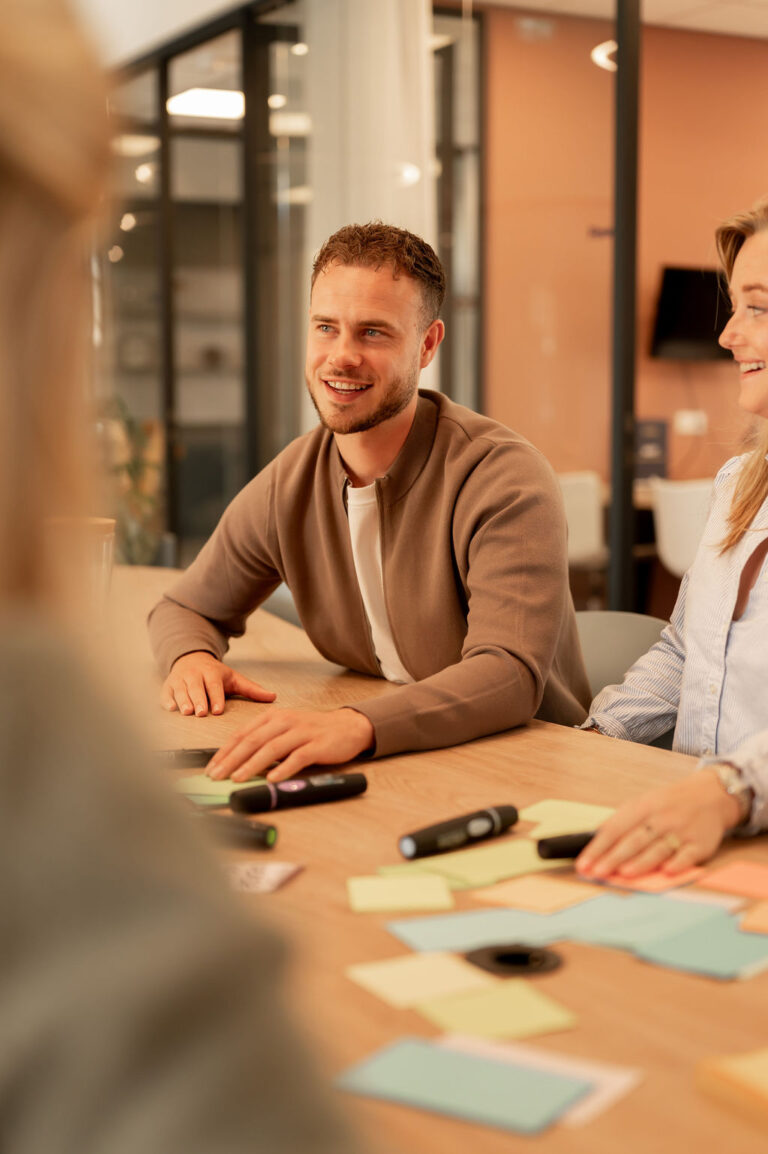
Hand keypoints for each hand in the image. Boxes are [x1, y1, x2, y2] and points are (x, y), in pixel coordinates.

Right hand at [161, 651, 275, 716]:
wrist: (191, 659)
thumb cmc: (215, 674)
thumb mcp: (234, 678)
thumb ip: (252, 689)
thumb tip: (273, 697)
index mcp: (212, 673)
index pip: (214, 685)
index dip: (216, 697)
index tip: (218, 710)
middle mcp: (194, 675)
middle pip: (196, 688)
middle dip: (198, 700)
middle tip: (201, 713)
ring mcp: (180, 680)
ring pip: (180, 690)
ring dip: (183, 701)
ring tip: (186, 713)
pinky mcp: (168, 686)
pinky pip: (166, 693)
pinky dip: (167, 700)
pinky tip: (170, 708)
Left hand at [207, 708, 374, 781]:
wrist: (348, 726)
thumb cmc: (312, 732)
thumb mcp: (284, 730)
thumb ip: (263, 742)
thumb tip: (237, 763)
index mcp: (273, 717)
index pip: (242, 734)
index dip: (224, 751)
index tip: (211, 767)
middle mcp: (285, 722)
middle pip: (253, 741)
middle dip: (231, 760)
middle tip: (217, 775)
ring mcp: (301, 733)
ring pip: (272, 749)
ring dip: (252, 765)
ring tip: (237, 778)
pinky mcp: (317, 745)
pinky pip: (298, 757)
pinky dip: (284, 769)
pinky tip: (273, 779)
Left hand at [575, 770, 741, 878]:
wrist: (710, 795)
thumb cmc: (669, 803)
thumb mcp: (643, 803)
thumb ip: (622, 821)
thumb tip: (595, 840)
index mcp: (642, 807)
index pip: (615, 828)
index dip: (598, 847)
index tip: (584, 863)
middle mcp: (661, 818)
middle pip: (634, 840)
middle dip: (614, 857)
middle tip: (597, 872)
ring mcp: (681, 831)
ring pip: (658, 849)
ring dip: (641, 862)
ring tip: (623, 873)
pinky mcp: (700, 844)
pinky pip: (687, 856)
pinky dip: (677, 864)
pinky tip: (667, 872)